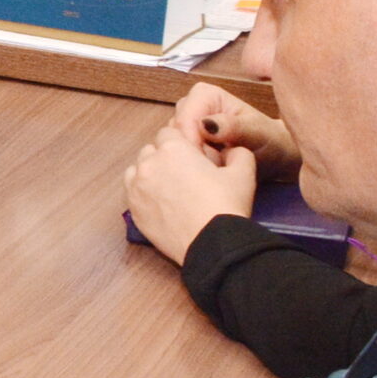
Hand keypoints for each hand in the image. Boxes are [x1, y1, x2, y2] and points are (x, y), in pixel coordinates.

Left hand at [124, 122, 256, 264]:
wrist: (212, 244)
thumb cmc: (226, 205)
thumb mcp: (244, 174)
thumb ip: (238, 154)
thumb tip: (232, 149)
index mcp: (173, 148)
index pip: (169, 133)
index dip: (181, 144)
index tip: (192, 158)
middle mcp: (149, 162)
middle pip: (152, 150)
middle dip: (165, 158)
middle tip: (185, 176)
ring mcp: (137, 186)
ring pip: (138, 169)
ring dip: (151, 173)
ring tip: (171, 190)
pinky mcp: (132, 209)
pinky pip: (132, 191)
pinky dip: (143, 193)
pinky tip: (160, 203)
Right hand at [167, 82, 298, 177]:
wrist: (275, 155)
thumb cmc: (269, 140)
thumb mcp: (255, 133)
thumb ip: (232, 127)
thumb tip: (206, 124)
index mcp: (205, 94)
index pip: (184, 119)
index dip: (192, 142)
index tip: (209, 161)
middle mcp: (191, 104)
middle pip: (175, 131)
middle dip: (192, 150)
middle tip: (216, 164)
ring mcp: (187, 123)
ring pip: (174, 144)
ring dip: (192, 158)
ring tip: (217, 165)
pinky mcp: (187, 139)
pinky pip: (177, 153)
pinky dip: (191, 164)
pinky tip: (210, 168)